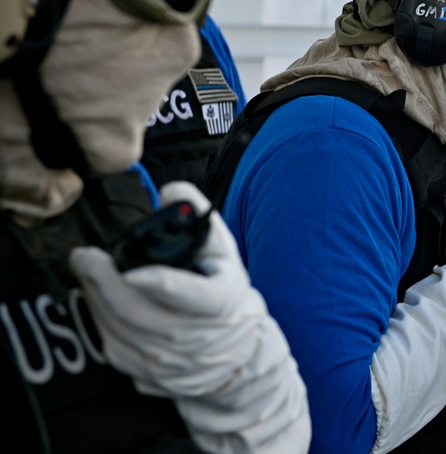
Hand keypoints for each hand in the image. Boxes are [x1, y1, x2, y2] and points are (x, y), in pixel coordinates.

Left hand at [70, 181, 309, 452]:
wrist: (237, 353)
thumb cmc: (225, 292)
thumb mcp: (224, 252)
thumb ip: (198, 216)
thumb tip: (169, 192)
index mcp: (218, 302)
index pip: (187, 294)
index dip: (158, 283)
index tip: (131, 270)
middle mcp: (192, 337)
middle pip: (136, 311)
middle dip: (102, 281)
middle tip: (85, 257)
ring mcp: (168, 361)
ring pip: (117, 328)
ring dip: (95, 298)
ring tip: (88, 273)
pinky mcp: (148, 376)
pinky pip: (111, 346)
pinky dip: (100, 320)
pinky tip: (100, 301)